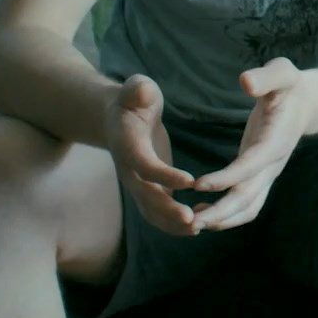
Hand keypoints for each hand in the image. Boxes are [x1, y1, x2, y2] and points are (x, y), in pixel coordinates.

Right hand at [103, 74, 198, 236]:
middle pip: (146, 197)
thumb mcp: (135, 88)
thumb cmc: (133, 99)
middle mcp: (129, 171)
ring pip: (151, 212)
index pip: (145, 165)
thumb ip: (137, 90)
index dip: (165, 175)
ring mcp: (137, 184)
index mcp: (127, 145)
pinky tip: (199, 227)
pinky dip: (174, 224)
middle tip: (193, 221)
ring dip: (173, 224)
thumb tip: (143, 91)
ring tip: (199, 229)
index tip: (189, 181)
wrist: (118, 119)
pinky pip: (159, 213)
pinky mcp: (149, 190)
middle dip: (168, 211)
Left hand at [189, 58, 313, 231]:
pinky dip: (227, 215)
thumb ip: (264, 77)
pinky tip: (203, 213)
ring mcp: (269, 174)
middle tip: (189, 223)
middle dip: (219, 212)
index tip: (198, 184)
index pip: (250, 165)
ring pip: (248, 207)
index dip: (225, 177)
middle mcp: (273, 164)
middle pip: (248, 197)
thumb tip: (245, 82)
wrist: (308, 103)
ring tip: (192, 224)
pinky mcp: (261, 176)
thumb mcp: (281, 72)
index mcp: (275, 141)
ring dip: (221, 219)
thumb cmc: (289, 85)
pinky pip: (247, 204)